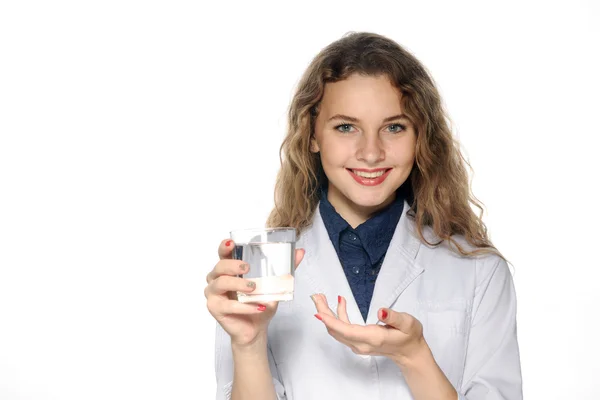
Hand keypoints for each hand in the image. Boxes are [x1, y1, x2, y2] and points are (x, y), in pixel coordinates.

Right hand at [205, 239, 304, 346]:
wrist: (256, 329)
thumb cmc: (260, 303)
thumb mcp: (275, 285)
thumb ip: (285, 269)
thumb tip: (300, 252)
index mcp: (229, 270)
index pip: (223, 254)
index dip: (224, 246)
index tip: (232, 243)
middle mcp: (217, 279)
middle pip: (219, 267)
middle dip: (232, 265)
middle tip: (247, 268)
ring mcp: (214, 294)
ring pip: (220, 283)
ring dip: (238, 284)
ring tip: (253, 288)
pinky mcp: (215, 308)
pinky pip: (228, 305)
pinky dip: (245, 307)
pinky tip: (258, 307)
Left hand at [311, 294, 426, 365]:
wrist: (410, 352)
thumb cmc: (409, 336)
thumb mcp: (407, 323)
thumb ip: (393, 317)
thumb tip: (381, 310)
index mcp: (372, 338)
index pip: (346, 330)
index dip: (331, 321)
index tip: (319, 312)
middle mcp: (361, 344)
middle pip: (336, 330)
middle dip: (324, 313)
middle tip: (316, 297)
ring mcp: (358, 345)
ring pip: (336, 330)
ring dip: (327, 314)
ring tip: (322, 298)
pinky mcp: (357, 343)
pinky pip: (342, 330)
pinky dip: (337, 317)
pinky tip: (340, 304)